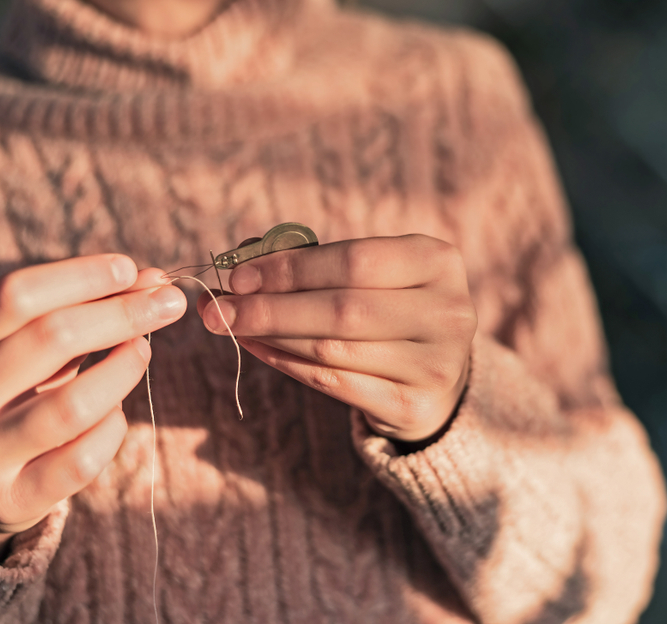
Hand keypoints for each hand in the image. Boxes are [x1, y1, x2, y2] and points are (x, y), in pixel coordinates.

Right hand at [0, 255, 186, 560]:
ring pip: (72, 405)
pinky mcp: (10, 500)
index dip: (81, 277)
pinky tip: (116, 411)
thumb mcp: (28, 343)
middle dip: (122, 314)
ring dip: (125, 368)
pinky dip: (113, 427)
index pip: (15, 296)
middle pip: (49, 340)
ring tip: (144, 350)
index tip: (130, 268)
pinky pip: (82, 459)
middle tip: (170, 302)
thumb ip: (83, 307)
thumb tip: (153, 281)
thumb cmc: (13, 388)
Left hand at [197, 235, 476, 442]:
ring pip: (332, 349)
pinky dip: (288, 364)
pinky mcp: (415, 405)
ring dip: (271, 336)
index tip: (238, 275)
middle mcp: (448, 312)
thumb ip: (315, 261)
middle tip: (217, 308)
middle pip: (343, 309)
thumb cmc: (390, 306)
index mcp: (438, 261)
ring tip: (232, 326)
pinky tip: (258, 349)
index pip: (355, 260)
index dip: (291, 268)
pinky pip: (335, 384)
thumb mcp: (372, 272)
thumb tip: (241, 260)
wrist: (438, 372)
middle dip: (271, 307)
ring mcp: (436, 364)